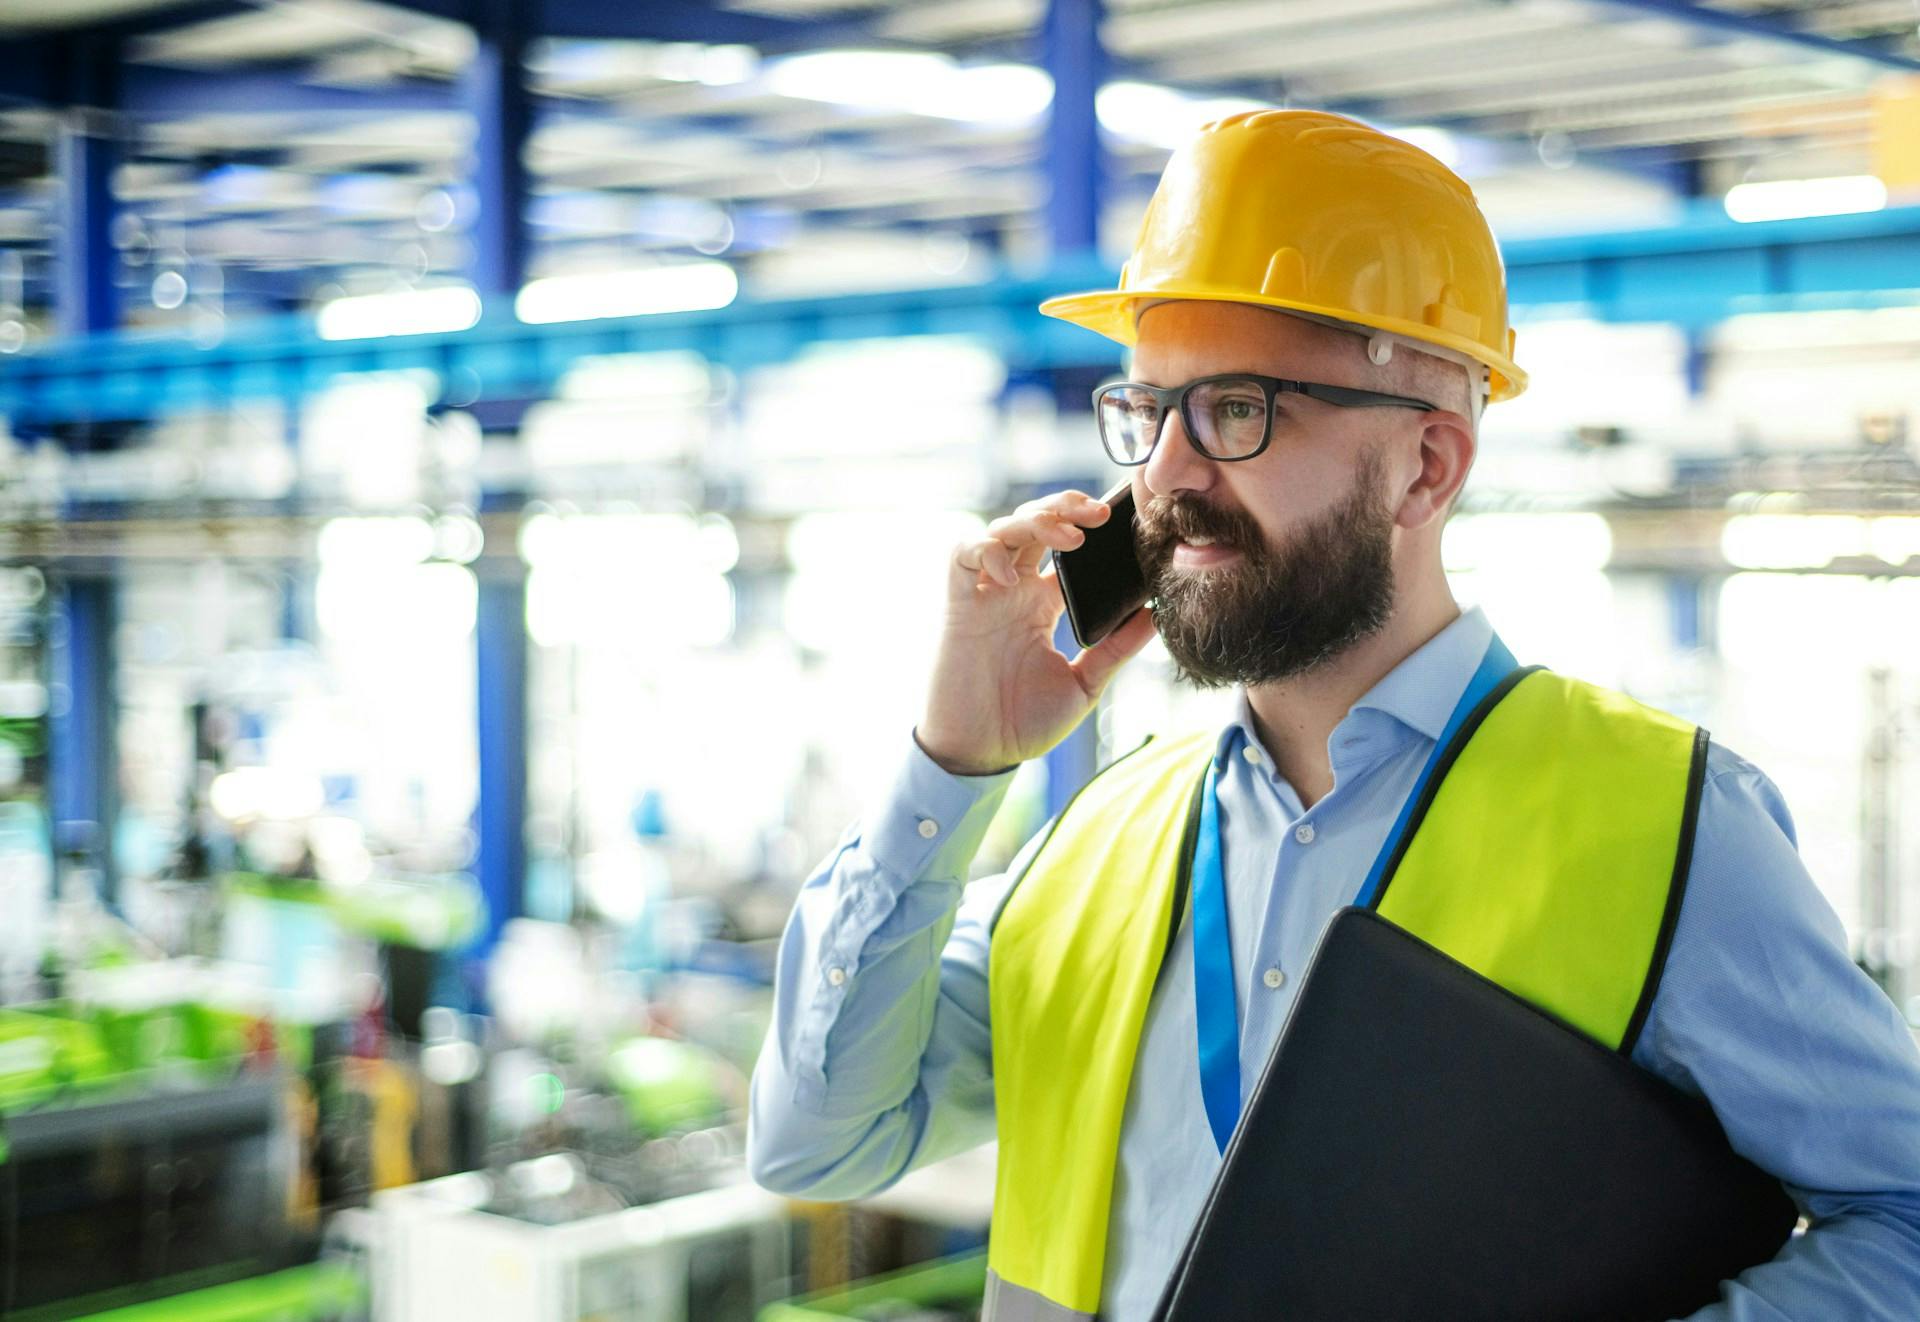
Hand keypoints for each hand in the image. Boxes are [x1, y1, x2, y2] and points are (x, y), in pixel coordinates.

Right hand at [916, 488, 1158, 775]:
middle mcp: (1013, 591)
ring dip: (1034, 521)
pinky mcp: (959, 604)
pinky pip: (963, 555)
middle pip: (1034, 524)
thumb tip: (1155, 615)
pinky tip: (1011, 571)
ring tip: (1069, 538)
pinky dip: (986, 550)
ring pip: (1002, 529)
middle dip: (1064, 508)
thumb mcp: (1085, 684)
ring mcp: (985, 595)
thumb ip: (1116, 649)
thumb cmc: (1027, 723)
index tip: (1121, 522)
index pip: (1064, 547)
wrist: (982, 753)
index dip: (1086, 526)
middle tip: (1100, 515)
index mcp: (1042, 604)